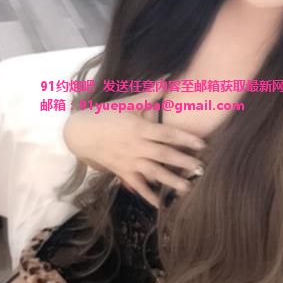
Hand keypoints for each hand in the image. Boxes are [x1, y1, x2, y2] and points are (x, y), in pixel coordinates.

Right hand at [63, 86, 206, 207]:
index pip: (167, 134)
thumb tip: (168, 78)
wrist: (80, 132)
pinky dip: (148, 196)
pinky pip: (137, 186)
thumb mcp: (127, 103)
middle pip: (164, 155)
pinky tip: (160, 204)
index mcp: (139, 128)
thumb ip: (150, 94)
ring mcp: (129, 161)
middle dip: (184, 163)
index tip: (202, 144)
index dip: (185, 139)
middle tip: (202, 169)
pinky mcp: (122, 172)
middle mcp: (136, 146)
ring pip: (153, 173)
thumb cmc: (105, 115)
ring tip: (188, 189)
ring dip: (171, 181)